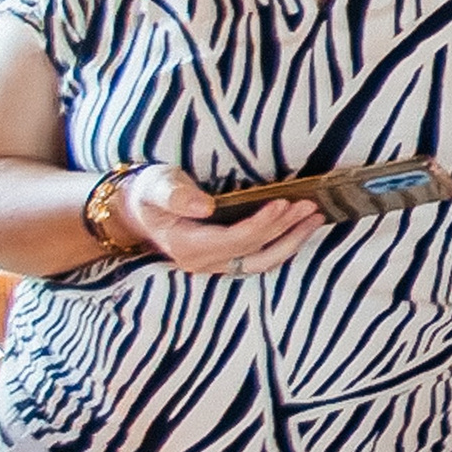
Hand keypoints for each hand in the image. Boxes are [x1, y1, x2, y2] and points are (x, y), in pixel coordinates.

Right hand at [119, 165, 321, 276]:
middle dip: (285, 228)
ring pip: (261, 261)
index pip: (235, 239)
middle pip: (254, 250)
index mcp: (188, 245)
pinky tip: (300, 227)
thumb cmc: (149, 194)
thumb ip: (177, 195)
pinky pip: (258, 258)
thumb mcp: (157, 186)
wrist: (136, 212)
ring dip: (291, 241)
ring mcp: (214, 265)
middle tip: (310, 206)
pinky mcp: (224, 260)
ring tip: (315, 218)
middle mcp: (203, 261)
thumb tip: (205, 206)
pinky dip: (282, 244)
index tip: (285, 203)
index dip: (262, 223)